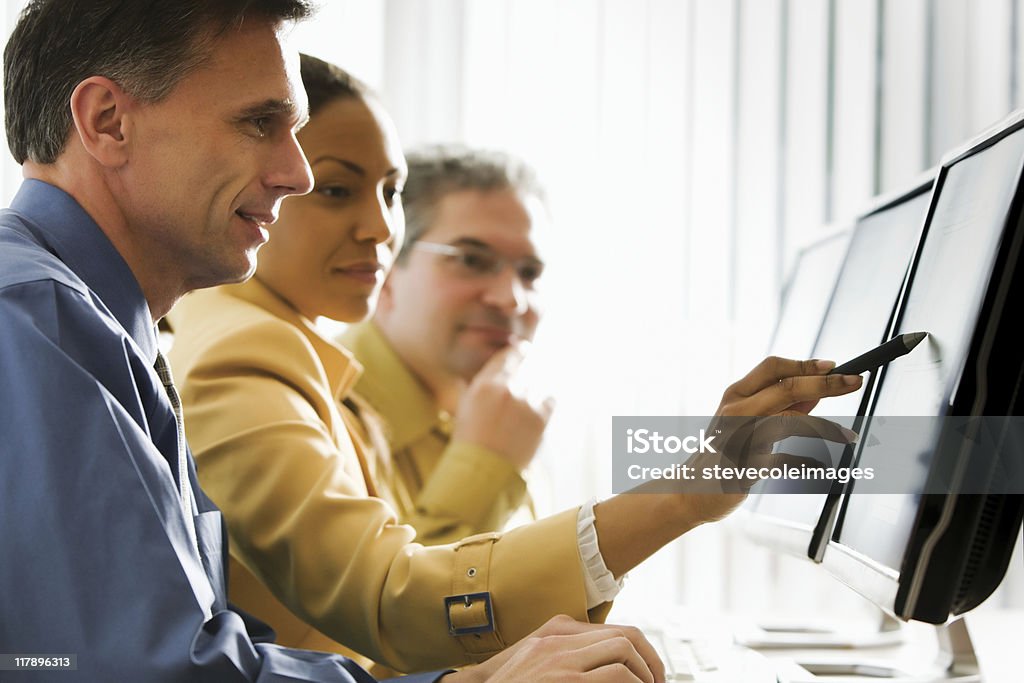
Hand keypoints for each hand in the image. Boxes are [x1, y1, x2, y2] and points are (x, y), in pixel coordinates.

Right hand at [445, 614, 664, 682]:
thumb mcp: (537, 662)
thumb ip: (566, 657)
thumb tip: (607, 669)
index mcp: (557, 631)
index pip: (614, 632)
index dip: (641, 654)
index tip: (650, 676)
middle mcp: (561, 638)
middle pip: (626, 638)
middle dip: (650, 664)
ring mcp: (562, 657)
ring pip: (624, 652)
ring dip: (645, 676)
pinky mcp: (566, 679)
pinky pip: (616, 675)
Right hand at [453, 341, 554, 470]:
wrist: (482, 472)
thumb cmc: (470, 441)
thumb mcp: (464, 407)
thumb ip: (476, 385)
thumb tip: (483, 372)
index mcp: (485, 384)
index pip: (509, 355)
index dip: (518, 352)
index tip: (524, 352)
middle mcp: (506, 389)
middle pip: (527, 363)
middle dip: (529, 365)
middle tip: (530, 371)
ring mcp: (525, 403)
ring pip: (539, 381)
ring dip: (536, 387)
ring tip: (527, 401)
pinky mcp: (540, 418)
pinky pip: (550, 400)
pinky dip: (545, 404)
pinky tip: (535, 414)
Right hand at [685, 356, 861, 520]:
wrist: (691, 490)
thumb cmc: (723, 453)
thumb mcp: (744, 422)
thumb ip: (779, 406)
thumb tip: (817, 393)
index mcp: (735, 395)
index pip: (773, 367)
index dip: (806, 364)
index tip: (835, 366)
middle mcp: (736, 411)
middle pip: (787, 388)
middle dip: (827, 384)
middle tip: (855, 382)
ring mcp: (740, 439)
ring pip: (791, 422)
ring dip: (826, 427)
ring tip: (850, 435)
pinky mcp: (746, 467)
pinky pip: (788, 461)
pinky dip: (810, 463)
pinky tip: (823, 467)